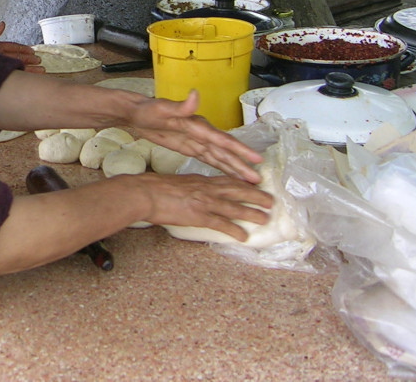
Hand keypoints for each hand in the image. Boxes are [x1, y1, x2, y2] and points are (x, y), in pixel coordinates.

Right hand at [0, 21, 44, 72]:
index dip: (24, 49)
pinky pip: (13, 77)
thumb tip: (2, 24)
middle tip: (39, 61)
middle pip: (19, 57)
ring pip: (19, 67)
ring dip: (31, 69)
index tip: (32, 52)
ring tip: (41, 71)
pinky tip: (30, 79)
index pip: (14, 47)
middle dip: (30, 59)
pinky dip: (23, 77)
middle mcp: (0, 56)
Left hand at [128, 90, 263, 181]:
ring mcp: (197, 140)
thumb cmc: (148, 110)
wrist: (136, 114)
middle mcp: (201, 133)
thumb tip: (195, 94)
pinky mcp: (190, 147)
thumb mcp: (161, 108)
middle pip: (225, 152)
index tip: (256, 159)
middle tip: (258, 179)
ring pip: (220, 157)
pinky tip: (230, 176)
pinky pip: (209, 159)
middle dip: (241, 165)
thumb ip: (180, 106)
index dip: (240, 150)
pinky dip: (221, 168)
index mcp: (198, 125)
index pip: (222, 140)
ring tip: (250, 182)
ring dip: (234, 169)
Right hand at [135, 172, 273, 241]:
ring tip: (265, 218)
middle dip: (256, 195)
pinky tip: (243, 236)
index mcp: (201, 180)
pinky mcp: (199, 215)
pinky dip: (234, 230)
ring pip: (235, 207)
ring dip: (252, 212)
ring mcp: (204, 201)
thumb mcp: (177, 183)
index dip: (243, 183)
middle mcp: (206, 188)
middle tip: (270, 201)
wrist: (145, 193)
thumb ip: (190, 188)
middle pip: (237, 190)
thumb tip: (194, 195)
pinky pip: (221, 223)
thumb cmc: (154, 188)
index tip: (255, 185)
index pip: (227, 180)